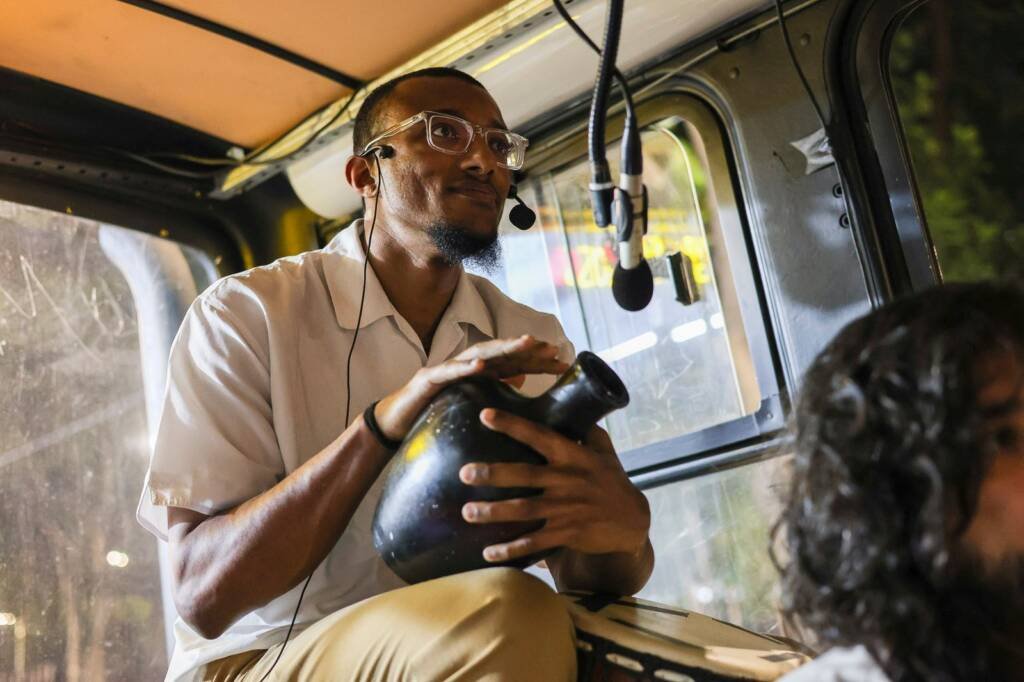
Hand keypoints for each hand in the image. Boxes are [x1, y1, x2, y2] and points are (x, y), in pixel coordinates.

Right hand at [373, 336, 568, 441]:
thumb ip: (494, 387)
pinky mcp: (427, 379)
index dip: (537, 360)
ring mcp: (446, 368)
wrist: (394, 422)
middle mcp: (464, 365)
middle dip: (527, 348)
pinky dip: (464, 367)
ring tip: (527, 343)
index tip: (562, 361)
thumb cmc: (433, 412)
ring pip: (479, 354)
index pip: (513, 362)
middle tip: (552, 348)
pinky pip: (448, 371)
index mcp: (477, 372)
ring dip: (504, 347)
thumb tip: (522, 379)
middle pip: (501, 352)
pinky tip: (480, 366)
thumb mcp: (470, 401)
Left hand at [459, 409, 650, 562]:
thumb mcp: (605, 453)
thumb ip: (588, 431)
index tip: (485, 415)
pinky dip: (511, 549)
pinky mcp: (566, 533)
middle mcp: (567, 481)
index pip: (540, 436)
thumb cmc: (612, 482)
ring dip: (494, 513)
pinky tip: (488, 553)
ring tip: (468, 512)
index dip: (513, 425)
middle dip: (493, 474)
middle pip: (525, 476)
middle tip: (464, 473)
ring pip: (524, 511)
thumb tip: (576, 406)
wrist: (632, 522)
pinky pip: (534, 543)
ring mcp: (566, 509)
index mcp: (574, 456)